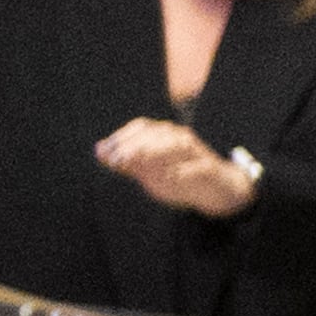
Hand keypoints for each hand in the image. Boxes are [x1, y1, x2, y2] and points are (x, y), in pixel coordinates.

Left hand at [98, 118, 255, 219]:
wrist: (215, 188)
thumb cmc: (178, 175)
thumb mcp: (148, 170)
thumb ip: (126, 161)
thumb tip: (100, 150)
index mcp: (165, 135)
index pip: (141, 127)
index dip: (121, 137)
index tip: (104, 154)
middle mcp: (181, 138)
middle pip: (157, 134)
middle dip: (134, 145)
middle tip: (116, 161)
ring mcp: (197, 153)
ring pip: (178, 146)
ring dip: (156, 152)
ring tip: (136, 163)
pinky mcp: (209, 169)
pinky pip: (197, 167)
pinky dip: (184, 171)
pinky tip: (170, 176)